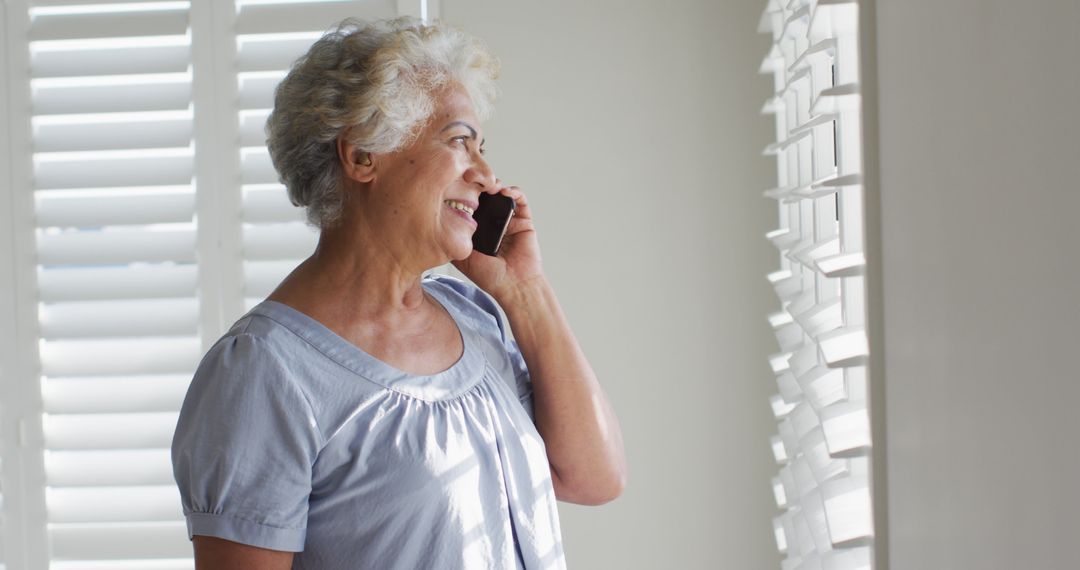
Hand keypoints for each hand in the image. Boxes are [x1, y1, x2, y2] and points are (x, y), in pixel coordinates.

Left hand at [452, 181, 543, 300]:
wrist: (513, 285)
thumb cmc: (489, 276)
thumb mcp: (461, 257)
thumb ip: (450, 241)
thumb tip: (433, 223)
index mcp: (477, 227)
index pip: (469, 202)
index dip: (463, 191)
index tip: (455, 183)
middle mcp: (491, 220)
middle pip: (484, 193)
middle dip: (478, 182)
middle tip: (470, 177)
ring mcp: (508, 218)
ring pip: (501, 192)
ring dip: (494, 183)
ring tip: (487, 184)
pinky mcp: (523, 219)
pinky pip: (519, 199)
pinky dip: (513, 192)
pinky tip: (505, 192)